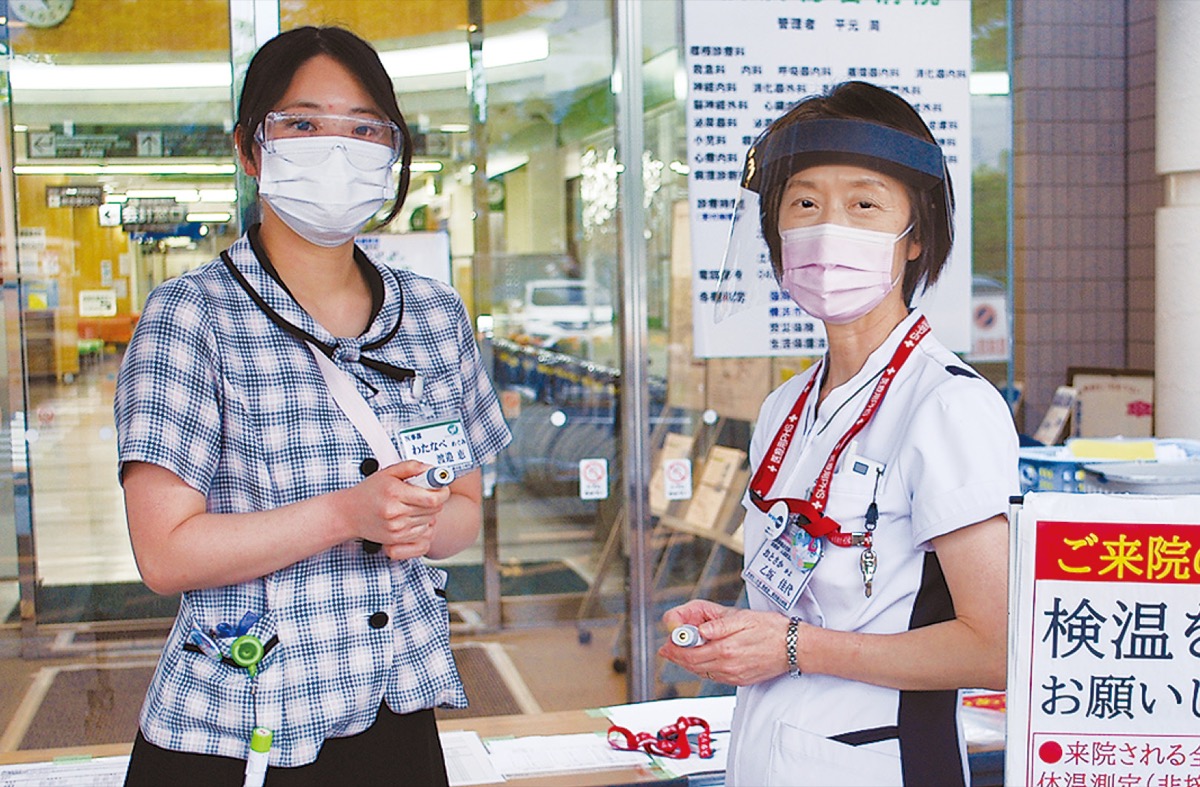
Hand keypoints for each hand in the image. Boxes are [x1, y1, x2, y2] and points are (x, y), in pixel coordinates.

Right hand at [336, 460, 450, 559]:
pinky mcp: (396, 538)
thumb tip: (432, 469)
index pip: (433, 498)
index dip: (443, 492)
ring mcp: (396, 527)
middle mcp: (396, 512)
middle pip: (434, 509)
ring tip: (414, 504)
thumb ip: (412, 467)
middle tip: (426, 492)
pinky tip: (409, 515)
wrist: (349, 514)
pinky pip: (421, 531)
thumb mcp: (388, 472)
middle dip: (436, 499)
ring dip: (428, 512)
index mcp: (395, 493)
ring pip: (429, 520)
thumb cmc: (369, 492)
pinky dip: (420, 522)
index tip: (442, 487)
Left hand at [659, 603, 795, 686]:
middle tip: (667, 649)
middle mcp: (728, 666)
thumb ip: (719, 625)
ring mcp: (734, 675)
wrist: (795, 647)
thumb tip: (699, 630)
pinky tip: (701, 661)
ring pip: (702, 673)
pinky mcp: (740, 680)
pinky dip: (703, 669)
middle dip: (677, 657)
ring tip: (679, 654)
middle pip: (693, 665)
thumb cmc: (772, 630)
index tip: (667, 642)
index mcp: (726, 649)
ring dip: (688, 664)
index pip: (690, 653)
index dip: (675, 648)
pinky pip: (715, 677)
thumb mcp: (744, 618)